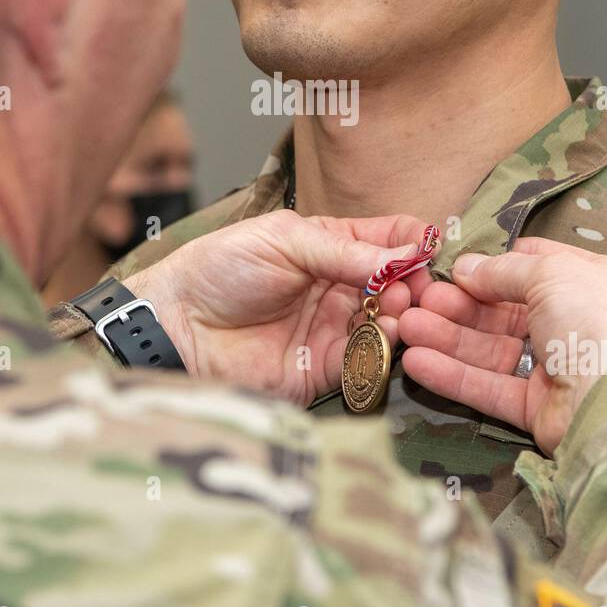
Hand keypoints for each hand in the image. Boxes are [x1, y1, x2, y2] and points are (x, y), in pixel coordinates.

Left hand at [129, 211, 426, 404]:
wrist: (178, 325)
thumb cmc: (220, 269)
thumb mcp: (283, 240)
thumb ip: (343, 250)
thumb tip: (403, 255)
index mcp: (331, 245)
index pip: (388, 237)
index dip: (412, 241)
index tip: (428, 248)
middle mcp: (339, 286)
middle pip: (399, 283)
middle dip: (416, 282)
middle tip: (419, 286)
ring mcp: (335, 328)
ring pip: (391, 321)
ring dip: (406, 314)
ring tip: (404, 307)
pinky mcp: (327, 369)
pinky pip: (369, 360)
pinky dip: (386, 347)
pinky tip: (390, 332)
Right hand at [398, 238, 606, 454]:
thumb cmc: (595, 317)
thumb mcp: (551, 272)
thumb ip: (503, 270)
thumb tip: (465, 267)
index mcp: (596, 282)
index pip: (539, 266)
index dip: (497, 264)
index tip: (456, 264)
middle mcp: (579, 323)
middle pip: (507, 310)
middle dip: (461, 304)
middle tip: (419, 299)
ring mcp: (559, 368)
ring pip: (493, 348)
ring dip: (448, 337)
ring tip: (406, 326)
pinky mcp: (540, 409)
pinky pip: (491, 387)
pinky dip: (454, 375)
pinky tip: (416, 361)